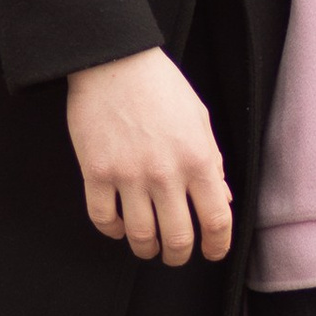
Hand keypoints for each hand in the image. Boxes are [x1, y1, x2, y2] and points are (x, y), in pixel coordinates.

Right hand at [67, 48, 233, 266]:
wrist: (113, 61)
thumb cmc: (159, 86)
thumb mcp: (199, 119)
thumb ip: (212, 161)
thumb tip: (220, 200)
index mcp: (197, 159)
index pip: (216, 219)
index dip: (217, 245)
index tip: (212, 253)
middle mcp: (165, 173)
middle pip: (177, 238)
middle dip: (178, 255)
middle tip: (174, 254)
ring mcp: (128, 175)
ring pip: (139, 236)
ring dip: (145, 248)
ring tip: (146, 244)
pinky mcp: (95, 173)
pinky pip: (103, 219)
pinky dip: (112, 230)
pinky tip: (118, 225)